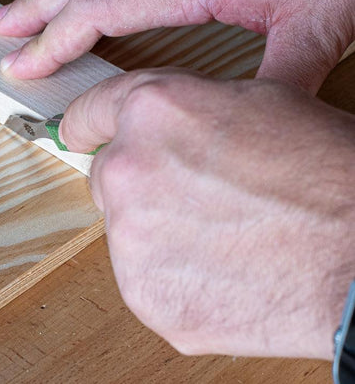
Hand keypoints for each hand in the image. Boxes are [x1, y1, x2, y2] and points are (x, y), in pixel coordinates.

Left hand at [58, 68, 354, 358]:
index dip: (84, 122)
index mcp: (153, 112)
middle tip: (192, 193)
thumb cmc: (322, 175)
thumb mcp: (253, 104)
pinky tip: (217, 263)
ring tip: (219, 230)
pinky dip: (169, 268)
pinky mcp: (143, 292)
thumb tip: (158, 127)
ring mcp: (130, 236)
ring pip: (124, 225)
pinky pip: (142, 271)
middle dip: (139, 180)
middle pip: (107, 173)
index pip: (91, 111)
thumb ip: (182, 111)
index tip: (75, 132)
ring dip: (157, 226)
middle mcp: (129, 168)